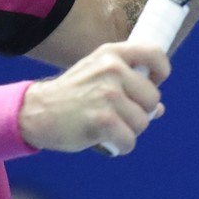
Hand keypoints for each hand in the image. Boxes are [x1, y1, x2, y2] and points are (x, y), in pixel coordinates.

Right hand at [18, 43, 170, 155]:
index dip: (161, 71)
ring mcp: (108, 94)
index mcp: (112, 54)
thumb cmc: (71, 94)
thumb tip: (159, 108)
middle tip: (116, 113)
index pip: (154, 53)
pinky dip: (119, 146)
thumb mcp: (97, 74)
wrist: (38, 111)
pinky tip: (103, 138)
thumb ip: (128, 83)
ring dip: (128, 130)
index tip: (154, 82)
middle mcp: (112, 69)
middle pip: (153, 99)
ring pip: (143, 122)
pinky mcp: (104, 120)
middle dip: (139, 112)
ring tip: (106, 124)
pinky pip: (130, 141)